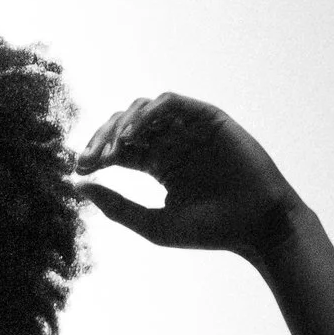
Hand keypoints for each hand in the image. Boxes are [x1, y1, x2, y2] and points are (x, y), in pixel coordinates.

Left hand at [73, 92, 295, 251]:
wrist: (256, 226)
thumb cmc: (210, 231)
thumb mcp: (153, 225)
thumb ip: (117, 207)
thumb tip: (77, 187)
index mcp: (160, 165)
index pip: (119, 150)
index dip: (96, 155)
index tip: (79, 169)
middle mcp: (173, 142)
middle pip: (126, 127)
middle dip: (102, 139)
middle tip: (87, 158)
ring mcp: (190, 128)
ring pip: (144, 111)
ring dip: (121, 126)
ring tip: (110, 150)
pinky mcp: (208, 118)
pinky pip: (171, 104)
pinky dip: (148, 114)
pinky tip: (132, 134)